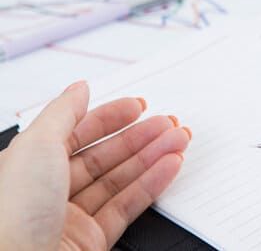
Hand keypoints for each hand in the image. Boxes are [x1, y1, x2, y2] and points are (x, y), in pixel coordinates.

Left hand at [0, 81, 190, 250]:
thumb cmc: (11, 214)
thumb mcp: (35, 146)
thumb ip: (63, 113)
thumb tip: (80, 88)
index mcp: (30, 165)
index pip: (76, 133)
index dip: (109, 117)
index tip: (138, 106)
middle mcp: (49, 190)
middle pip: (104, 156)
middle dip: (140, 136)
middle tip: (169, 123)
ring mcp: (72, 217)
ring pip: (121, 180)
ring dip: (154, 157)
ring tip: (179, 140)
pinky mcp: (92, 240)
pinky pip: (128, 206)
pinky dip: (153, 184)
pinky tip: (170, 166)